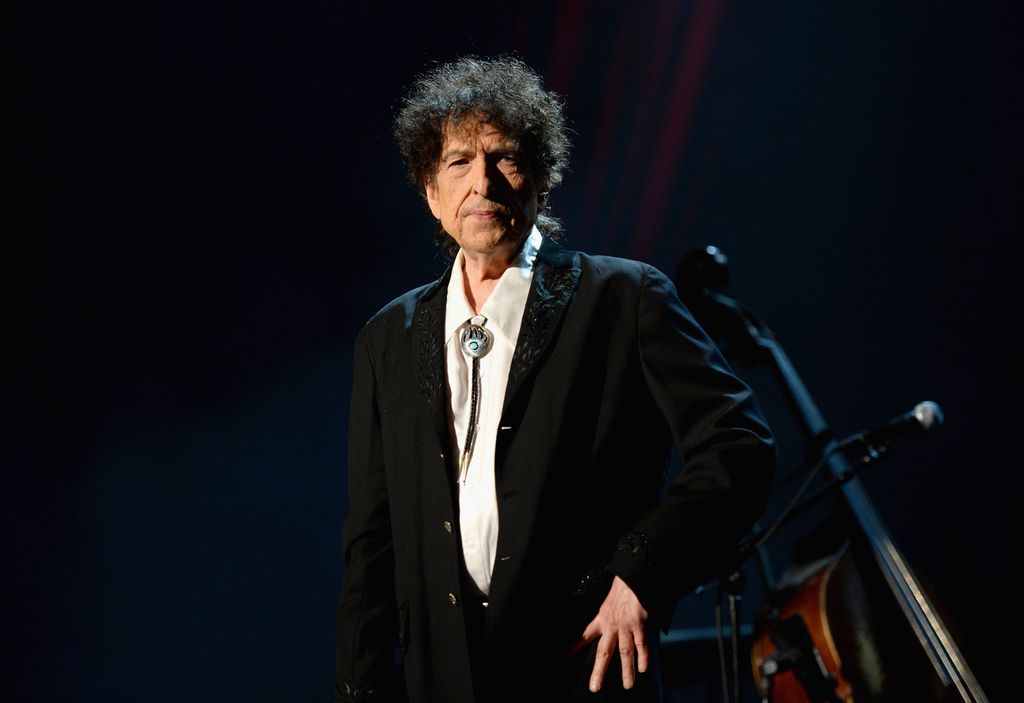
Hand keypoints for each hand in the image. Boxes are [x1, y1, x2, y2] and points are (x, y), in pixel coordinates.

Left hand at [574, 575, 649, 691]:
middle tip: (595, 688)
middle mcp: (612, 625)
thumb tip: (610, 624)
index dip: (573, 648)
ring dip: (626, 670)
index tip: (561, 659)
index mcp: (602, 618)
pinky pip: (642, 644)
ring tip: (628, 686)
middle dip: (599, 671)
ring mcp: (626, 626)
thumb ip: (608, 615)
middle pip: (603, 651)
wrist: (634, 576)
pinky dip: (643, 656)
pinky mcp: (640, 624)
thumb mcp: (609, 601)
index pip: (584, 635)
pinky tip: (643, 669)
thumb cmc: (624, 587)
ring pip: (624, 652)